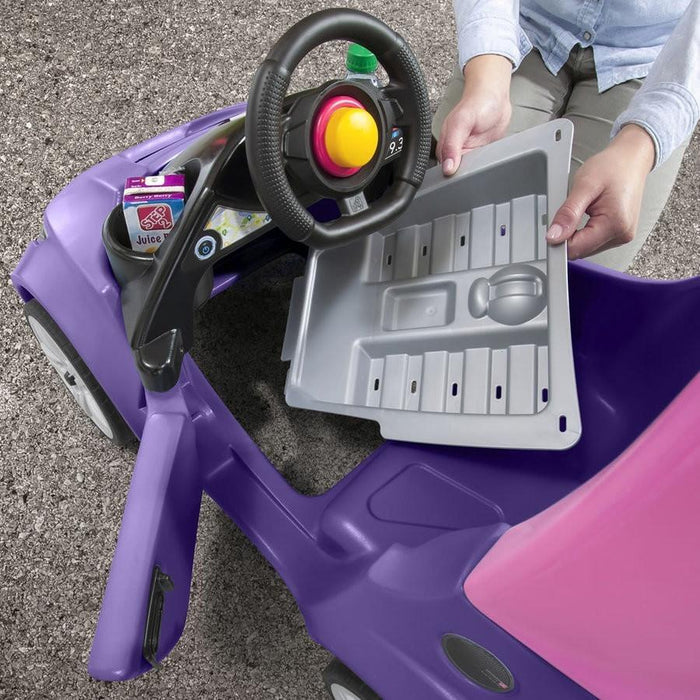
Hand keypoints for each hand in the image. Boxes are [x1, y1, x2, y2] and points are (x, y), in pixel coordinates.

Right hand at [436, 55, 512, 175]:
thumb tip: (447, 167)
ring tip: (481, 167)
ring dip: (476, 172)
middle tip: (472, 173)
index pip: (444, 170)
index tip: (460, 179)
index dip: (451, 177)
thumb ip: (452, 146)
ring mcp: (470, 154)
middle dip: (465, 176)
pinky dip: (485, 167)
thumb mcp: (461, 122)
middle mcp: (456, 152)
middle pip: (457, 175)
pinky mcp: (481, 154)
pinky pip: (482, 166)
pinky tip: (488, 163)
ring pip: (470, 172)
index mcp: (445, 146)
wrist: (496, 96)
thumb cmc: (478, 103)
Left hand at [546, 124, 655, 258]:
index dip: (559, 239)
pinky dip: (584, 231)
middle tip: (570, 210)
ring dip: (576, 233)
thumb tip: (554, 236)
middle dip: (568, 234)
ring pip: (585, 247)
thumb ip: (568, 214)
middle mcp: (622, 234)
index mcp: (615, 224)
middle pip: (580, 250)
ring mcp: (622, 235)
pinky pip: (593, 241)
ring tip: (584, 208)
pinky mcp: (619, 233)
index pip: (576, 249)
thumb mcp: (584, 186)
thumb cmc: (613, 166)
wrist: (631, 158)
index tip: (553, 225)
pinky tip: (588, 214)